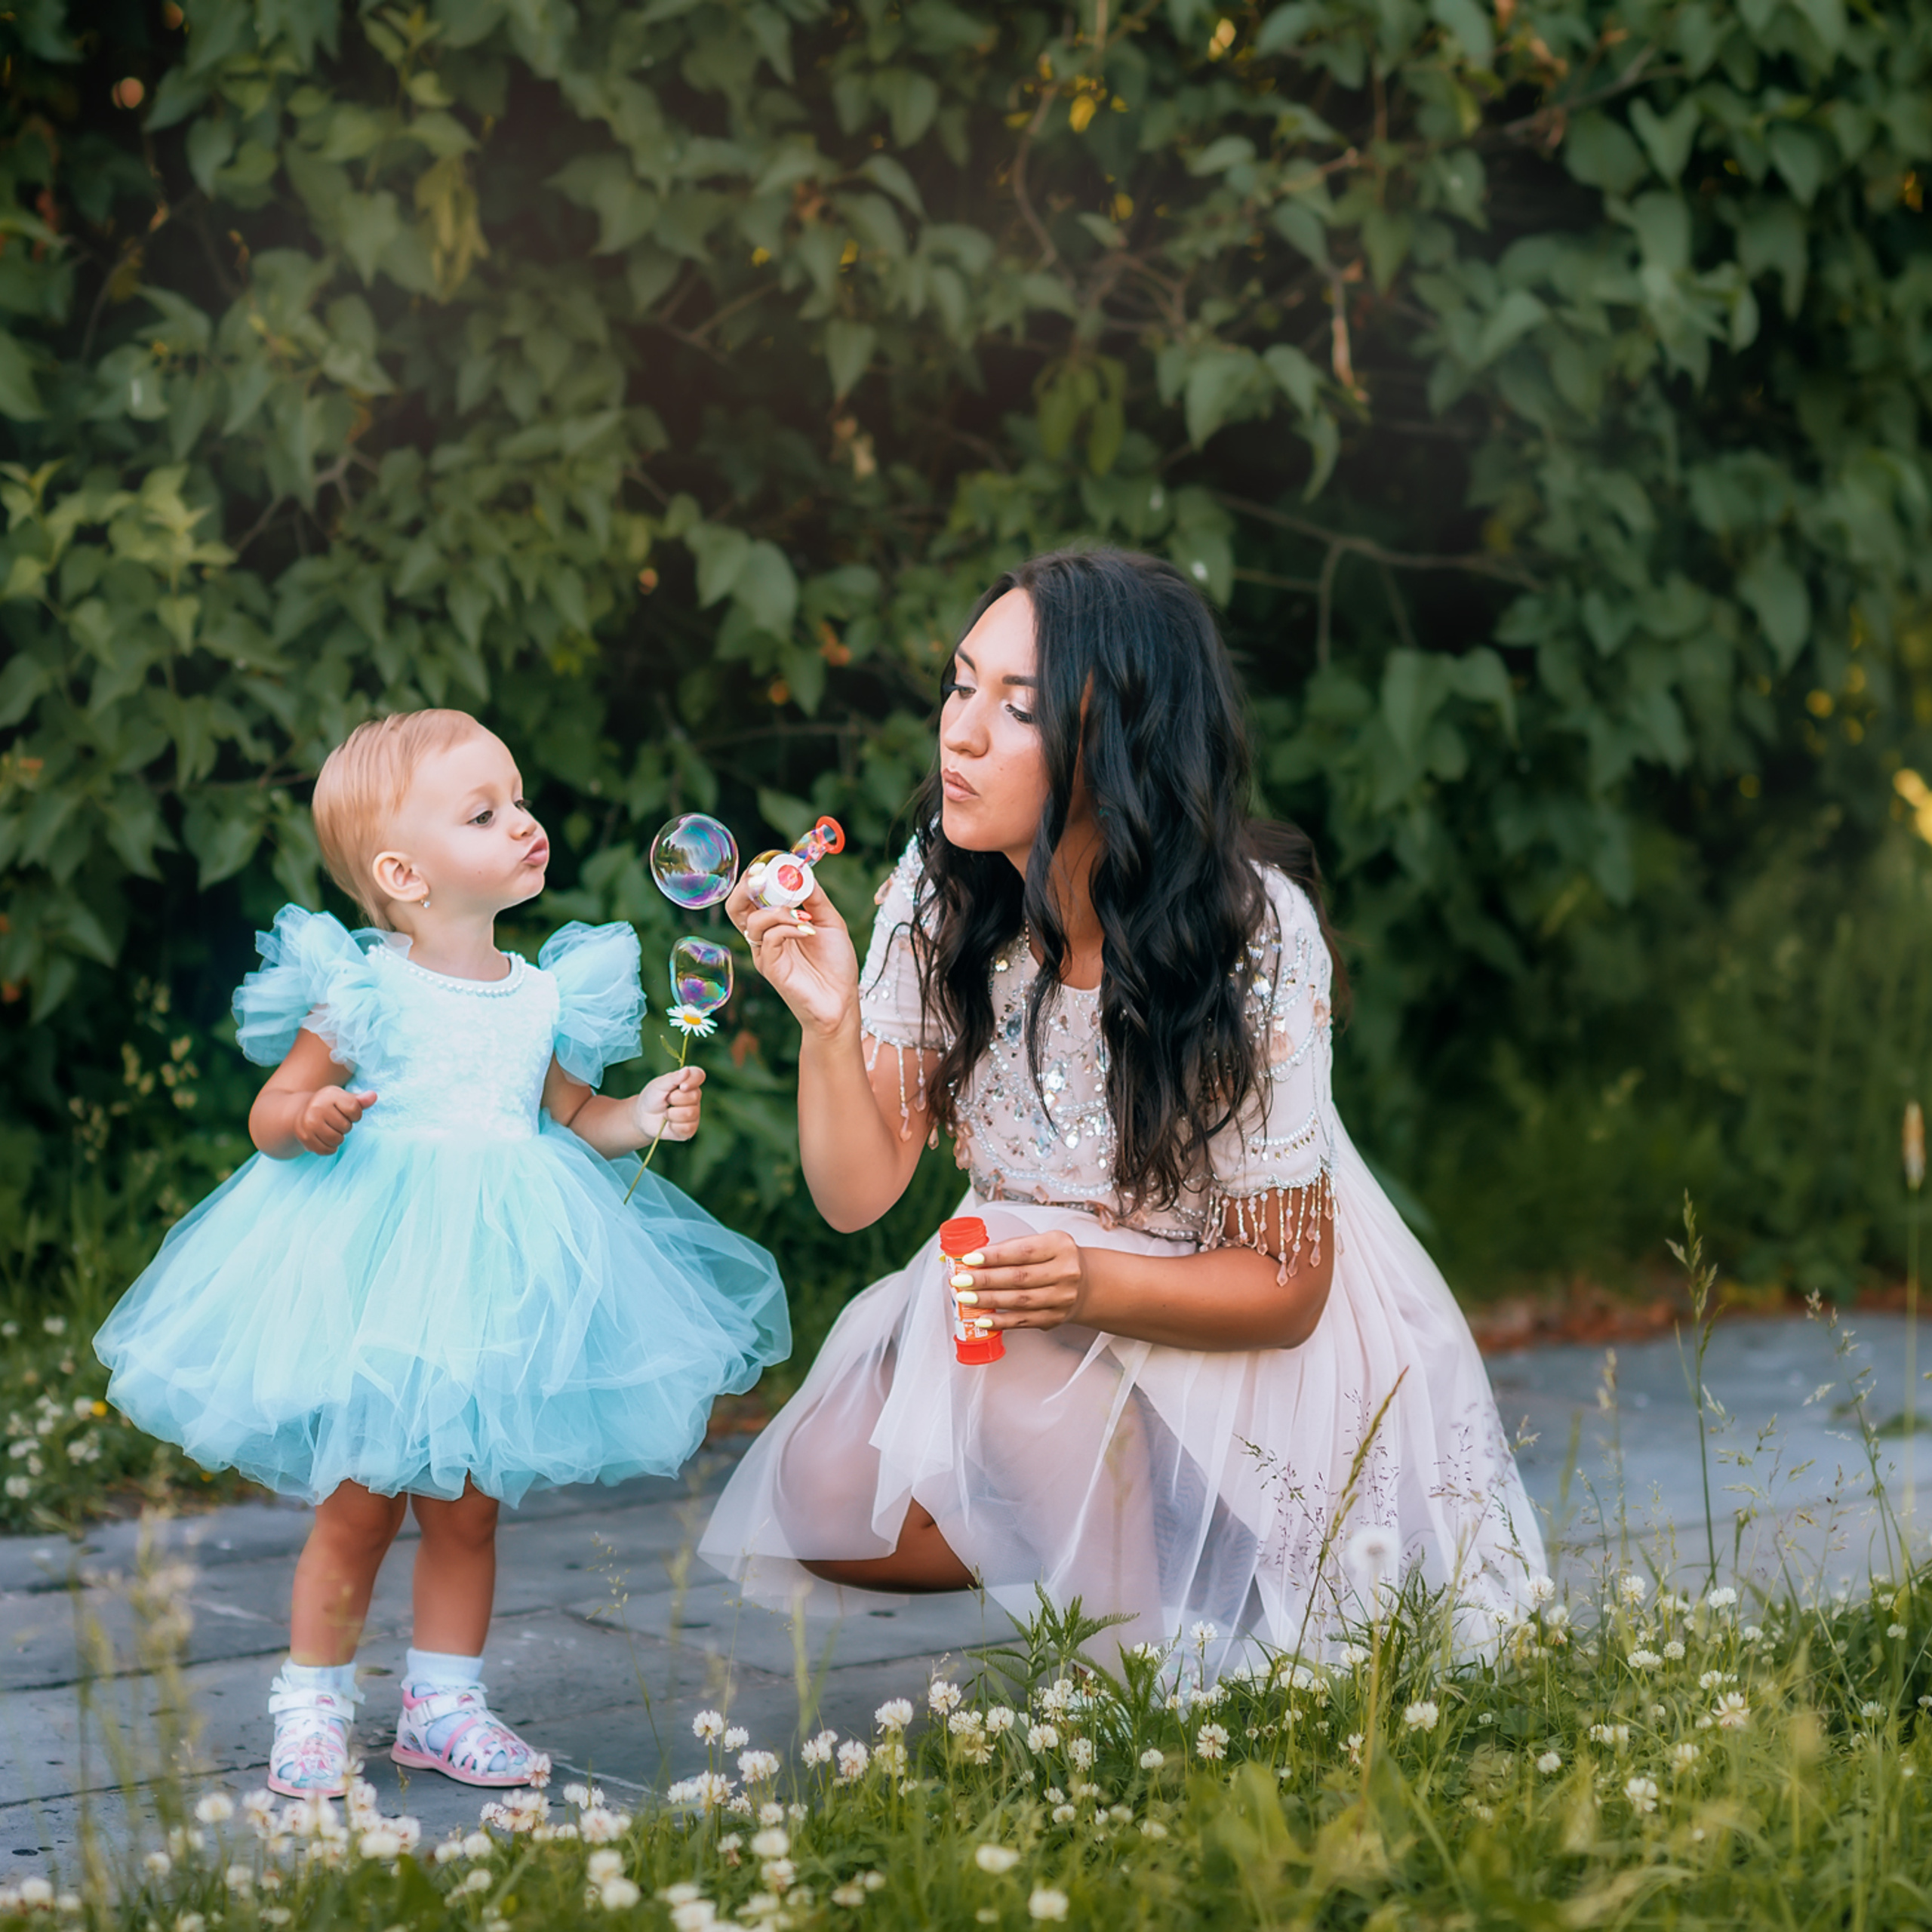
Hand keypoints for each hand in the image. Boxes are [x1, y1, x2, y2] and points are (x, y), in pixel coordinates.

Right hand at [295, 1088, 376, 1154]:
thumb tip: (374, 1096)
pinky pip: (326, 1150)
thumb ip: (360, 1100)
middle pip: (346, 1126)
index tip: (348, 1113)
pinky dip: (330, 1148)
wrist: (301, 1112)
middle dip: (345, 1127)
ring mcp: (309, 1123)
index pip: (354, 1109)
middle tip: (336, 1122)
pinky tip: (325, 1139)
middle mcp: (317, 1107)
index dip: (356, 1115)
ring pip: (337, 1140)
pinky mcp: (305, 1137)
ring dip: (339, 1138)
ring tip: (332, 1130)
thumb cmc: (329, 1105)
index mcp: (330, 1094)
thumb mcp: (344, 1098)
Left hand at [635, 1065, 704, 1143]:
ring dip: (672, 1114)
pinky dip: (673, 1126)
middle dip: (674, 1099)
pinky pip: (687, 1128)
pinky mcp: (690, 1128)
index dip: (693, 1081)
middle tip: (666, 1100)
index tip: (681, 1086)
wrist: (643, 1117)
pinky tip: (669, 1123)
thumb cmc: (652, 1098)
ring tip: (665, 1113)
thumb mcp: (658, 1085)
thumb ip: (672, 1078)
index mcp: (688, 1082)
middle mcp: (695, 1097)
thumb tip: (687, 1070)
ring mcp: (694, 1113)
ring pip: (690, 1113)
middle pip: (694, 1096)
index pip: (699, 1075)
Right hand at [727, 873, 859, 1039]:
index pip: (751, 897)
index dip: (755, 877)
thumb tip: (803, 871)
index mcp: (774, 925)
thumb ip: (814, 898)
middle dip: (747, 887)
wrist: (842, 1001)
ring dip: (779, 910)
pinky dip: (788, 927)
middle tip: (765, 877)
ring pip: (753, 921)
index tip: (771, 862)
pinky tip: (807, 930)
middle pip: (735, 907)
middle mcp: (764, 938)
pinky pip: (769, 938)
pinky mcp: (771, 968)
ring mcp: (765, 954)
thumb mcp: (829, 921)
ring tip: (804, 916)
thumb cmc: (835, 964)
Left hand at [949, 1230, 1089, 1332]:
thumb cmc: (1055, 1259)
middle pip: (1019, 1277)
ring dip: (988, 1300)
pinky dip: (1001, 1321)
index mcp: (1060, 1245)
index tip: (970, 1259)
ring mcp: (1062, 1297)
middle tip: (961, 1280)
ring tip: (966, 1298)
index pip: (1022, 1251)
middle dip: (985, 1280)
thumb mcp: (1042, 1242)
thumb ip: (1012, 1247)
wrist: (1085, 1283)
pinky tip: (983, 1318)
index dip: (994, 1256)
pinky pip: (1024, 1321)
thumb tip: (973, 1258)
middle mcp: (1065, 1271)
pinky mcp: (1055, 1317)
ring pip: (1019, 1300)